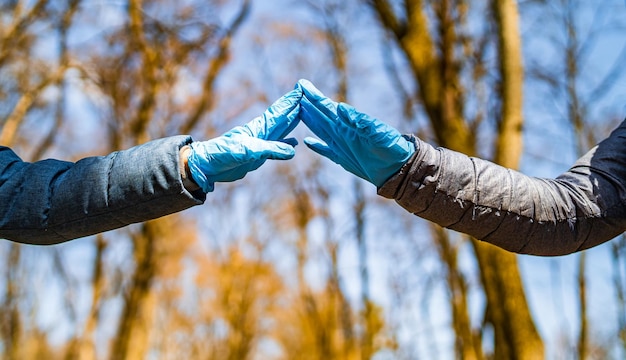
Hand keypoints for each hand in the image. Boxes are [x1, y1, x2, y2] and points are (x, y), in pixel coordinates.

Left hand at [187, 87, 301, 191]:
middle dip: (294, 106)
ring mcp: (260, 143)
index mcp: (259, 129)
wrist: (207, 165)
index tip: (301, 89)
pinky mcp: (258, 154)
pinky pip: (277, 146)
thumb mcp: (247, 152)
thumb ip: (270, 149)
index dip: (290, 102)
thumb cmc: (222, 155)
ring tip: (303, 112)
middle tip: (307, 94)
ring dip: (292, 121)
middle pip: (282, 117)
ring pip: (281, 129)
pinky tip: (294, 143)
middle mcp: (261, 133)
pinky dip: (287, 143)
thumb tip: (293, 149)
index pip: (278, 113)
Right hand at [296, 79, 414, 186]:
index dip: (314, 96)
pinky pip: (325, 150)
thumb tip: (339, 107)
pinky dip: (316, 146)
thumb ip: (358, 120)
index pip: (327, 106)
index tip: (303, 85)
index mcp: (349, 123)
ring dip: (310, 120)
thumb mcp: (377, 131)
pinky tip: (306, 141)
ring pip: (320, 130)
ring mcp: (341, 144)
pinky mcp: (342, 158)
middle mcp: (343, 131)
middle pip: (320, 116)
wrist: (398, 166)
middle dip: (308, 104)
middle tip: (295, 93)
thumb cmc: (391, 146)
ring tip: (298, 110)